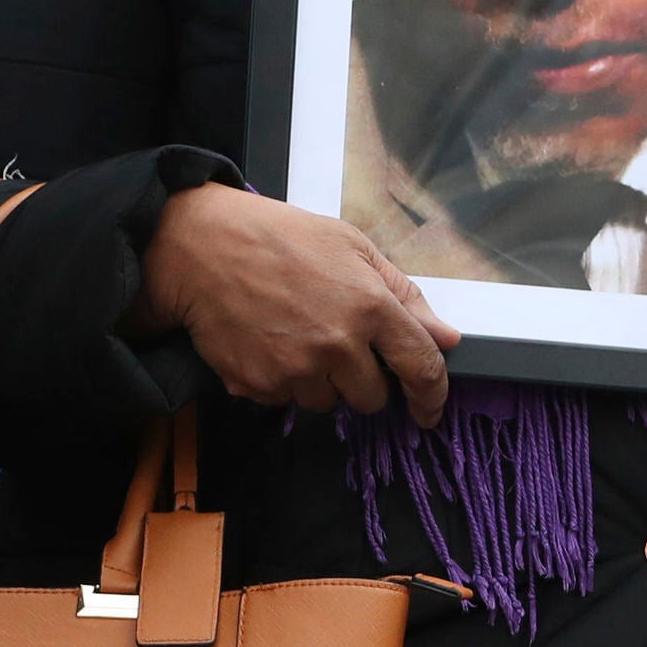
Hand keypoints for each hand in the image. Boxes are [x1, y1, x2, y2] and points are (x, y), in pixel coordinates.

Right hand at [137, 184, 458, 425]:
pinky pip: (286, 401)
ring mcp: (297, 370)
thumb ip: (403, 294)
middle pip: (372, 398)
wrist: (199, 248)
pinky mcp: (260, 386)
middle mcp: (338, 345)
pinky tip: (267, 342)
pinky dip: (282, 381)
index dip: (432, 396)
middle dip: (362, 380)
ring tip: (293, 334)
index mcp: (370, 306)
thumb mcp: (350, 246)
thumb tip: (446, 336)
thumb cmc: (277, 238)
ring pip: (327, 403)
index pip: (421, 368)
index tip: (429, 409)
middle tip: (336, 343)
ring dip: (319, 381)